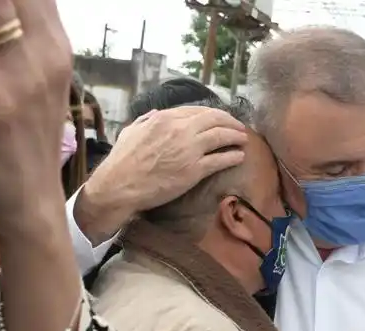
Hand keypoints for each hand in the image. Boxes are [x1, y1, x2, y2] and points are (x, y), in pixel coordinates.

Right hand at [75, 107, 247, 242]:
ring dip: (236, 136)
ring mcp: (189, 150)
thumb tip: (156, 114)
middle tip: (238, 126)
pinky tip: (239, 156)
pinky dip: (233, 156)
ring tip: (244, 138)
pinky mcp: (195, 170)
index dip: (211, 113)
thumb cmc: (122, 161)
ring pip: (221, 136)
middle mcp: (180, 130)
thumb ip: (146, 120)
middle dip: (230, 121)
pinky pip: (220, 160)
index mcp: (164, 118)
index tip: (219, 117)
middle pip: (214, 119)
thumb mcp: (132, 131)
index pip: (196, 110)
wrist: (120, 186)